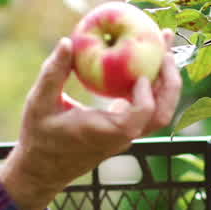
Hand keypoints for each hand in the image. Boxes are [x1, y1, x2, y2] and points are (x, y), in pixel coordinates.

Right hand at [0, 29, 180, 209]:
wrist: (42, 167)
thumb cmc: (39, 136)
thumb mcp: (40, 102)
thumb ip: (53, 72)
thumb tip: (66, 42)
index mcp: (108, 132)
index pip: (142, 115)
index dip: (148, 94)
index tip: (142, 72)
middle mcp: (123, 135)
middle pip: (161, 113)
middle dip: (171, 81)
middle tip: (166, 47)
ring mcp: (126, 135)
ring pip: (158, 112)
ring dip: (164, 81)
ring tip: (162, 48)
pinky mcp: (123, 130)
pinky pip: (146, 108)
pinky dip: (151, 86)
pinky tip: (142, 61)